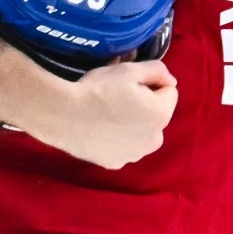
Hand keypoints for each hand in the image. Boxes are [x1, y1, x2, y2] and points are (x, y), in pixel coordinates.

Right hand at [0, 42, 176, 169]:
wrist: (62, 114)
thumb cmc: (97, 89)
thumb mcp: (129, 70)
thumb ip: (158, 70)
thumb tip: (170, 81)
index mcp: (161, 115)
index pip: (169, 91)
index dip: (151, 82)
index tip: (130, 82)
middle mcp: (153, 140)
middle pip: (156, 115)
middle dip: (145, 105)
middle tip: (118, 96)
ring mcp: (133, 155)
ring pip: (141, 133)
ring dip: (133, 123)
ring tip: (107, 113)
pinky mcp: (115, 163)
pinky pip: (123, 146)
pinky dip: (117, 139)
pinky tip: (100, 129)